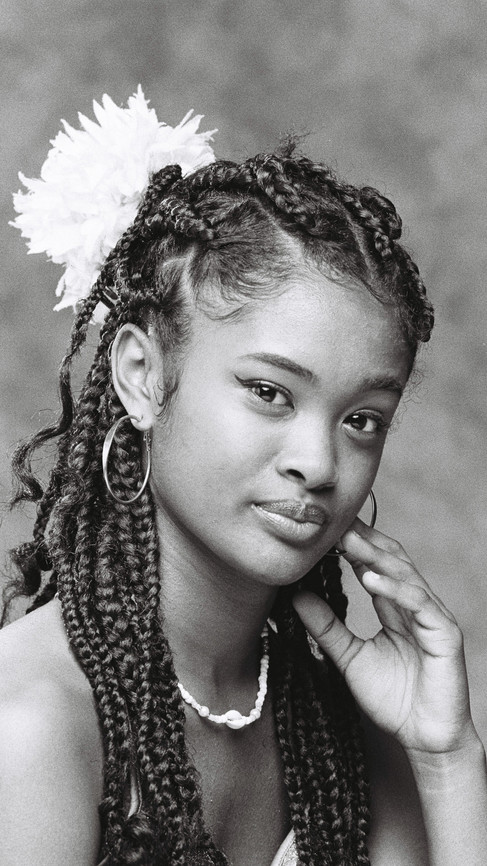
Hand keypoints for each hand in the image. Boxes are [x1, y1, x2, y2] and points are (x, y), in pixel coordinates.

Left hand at [293, 519, 477, 757]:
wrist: (424, 739)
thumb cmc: (394, 700)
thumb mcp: (350, 657)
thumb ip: (327, 627)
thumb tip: (297, 596)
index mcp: (396, 609)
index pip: (376, 566)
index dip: (354, 547)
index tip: (325, 531)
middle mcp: (416, 606)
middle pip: (392, 561)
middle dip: (364, 540)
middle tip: (334, 523)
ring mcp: (432, 617)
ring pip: (405, 575)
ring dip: (376, 556)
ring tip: (347, 541)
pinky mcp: (444, 633)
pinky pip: (419, 603)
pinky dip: (395, 588)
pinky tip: (370, 579)